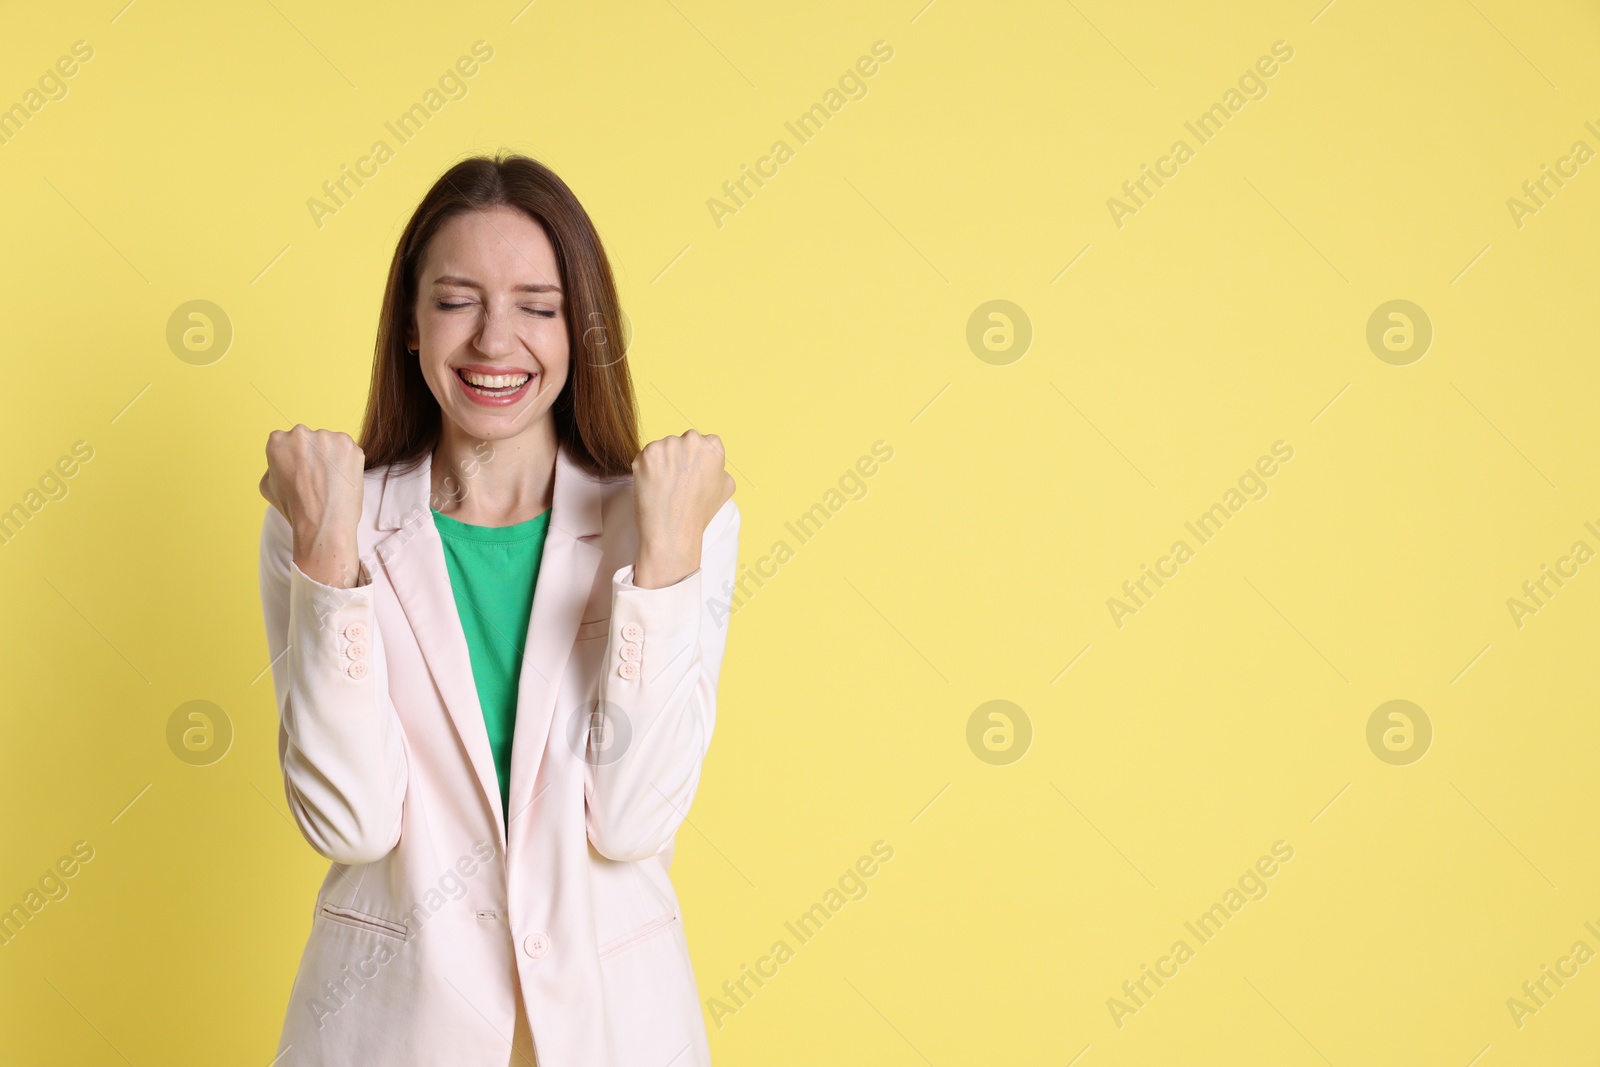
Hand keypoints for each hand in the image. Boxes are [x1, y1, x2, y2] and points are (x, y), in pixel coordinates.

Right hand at [260, 426, 365, 588]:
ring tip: (331, 481)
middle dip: (313, 454)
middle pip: (309, 439)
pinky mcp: (348, 444)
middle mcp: (300, 433)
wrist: (323, 523)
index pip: (287, 442)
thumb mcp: (267, 486)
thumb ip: (273, 466)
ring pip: (330, 443)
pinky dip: (347, 461)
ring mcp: (326, 436)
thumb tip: (282, 460)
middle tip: (317, 478)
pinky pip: (348, 449)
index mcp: (277, 440)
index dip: (295, 459)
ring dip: (331, 456)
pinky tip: (342, 479)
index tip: (301, 472)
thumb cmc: (294, 509)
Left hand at [631, 430, 734, 588]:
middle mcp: (692, 439)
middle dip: (678, 458)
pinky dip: (646, 469)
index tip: (691, 477)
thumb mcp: (726, 487)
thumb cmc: (700, 513)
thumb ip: (720, 468)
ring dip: (661, 463)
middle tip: (676, 484)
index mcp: (713, 445)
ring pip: (662, 449)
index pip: (703, 443)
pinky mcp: (647, 453)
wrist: (673, 531)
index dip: (696, 461)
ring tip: (665, 487)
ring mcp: (668, 444)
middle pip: (681, 442)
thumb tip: (714, 463)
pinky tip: (653, 486)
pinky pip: (646, 456)